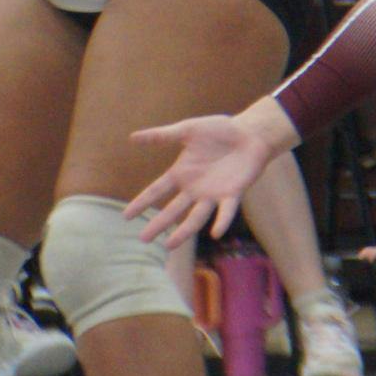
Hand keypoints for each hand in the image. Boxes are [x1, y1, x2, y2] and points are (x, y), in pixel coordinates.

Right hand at [126, 112, 276, 246]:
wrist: (249, 133)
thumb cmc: (219, 130)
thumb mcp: (187, 130)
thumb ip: (161, 135)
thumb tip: (132, 137)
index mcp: (182, 173)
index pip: (157, 191)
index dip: (142, 202)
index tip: (126, 216)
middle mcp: (194, 188)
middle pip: (173, 210)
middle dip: (158, 224)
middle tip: (143, 239)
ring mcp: (213, 193)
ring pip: (196, 217)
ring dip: (183, 232)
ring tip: (169, 245)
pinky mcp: (233, 194)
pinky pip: (227, 211)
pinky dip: (222, 222)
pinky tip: (215, 233)